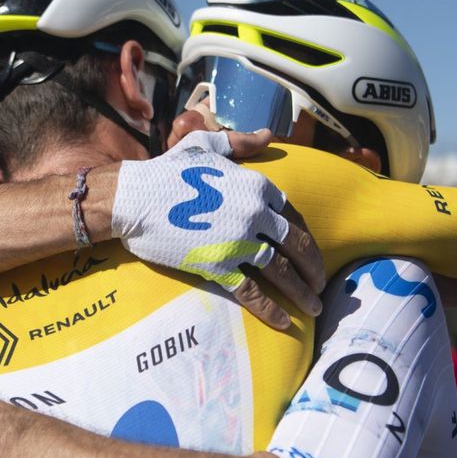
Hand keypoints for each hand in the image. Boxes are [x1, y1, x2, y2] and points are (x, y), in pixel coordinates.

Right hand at [113, 130, 325, 330]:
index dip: (305, 237)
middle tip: (322, 285)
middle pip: (297, 245)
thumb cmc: (168, 171)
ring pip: (282, 272)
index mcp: (258, 186)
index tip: (310, 253)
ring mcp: (239, 242)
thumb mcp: (207, 146)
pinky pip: (253, 293)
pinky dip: (272, 311)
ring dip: (303, 293)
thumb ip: (242, 142)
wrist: (135, 199)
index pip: (293, 216)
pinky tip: (285, 323)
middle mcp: (256, 214)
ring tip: (314, 308)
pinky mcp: (220, 266)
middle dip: (315, 268)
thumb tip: (269, 134)